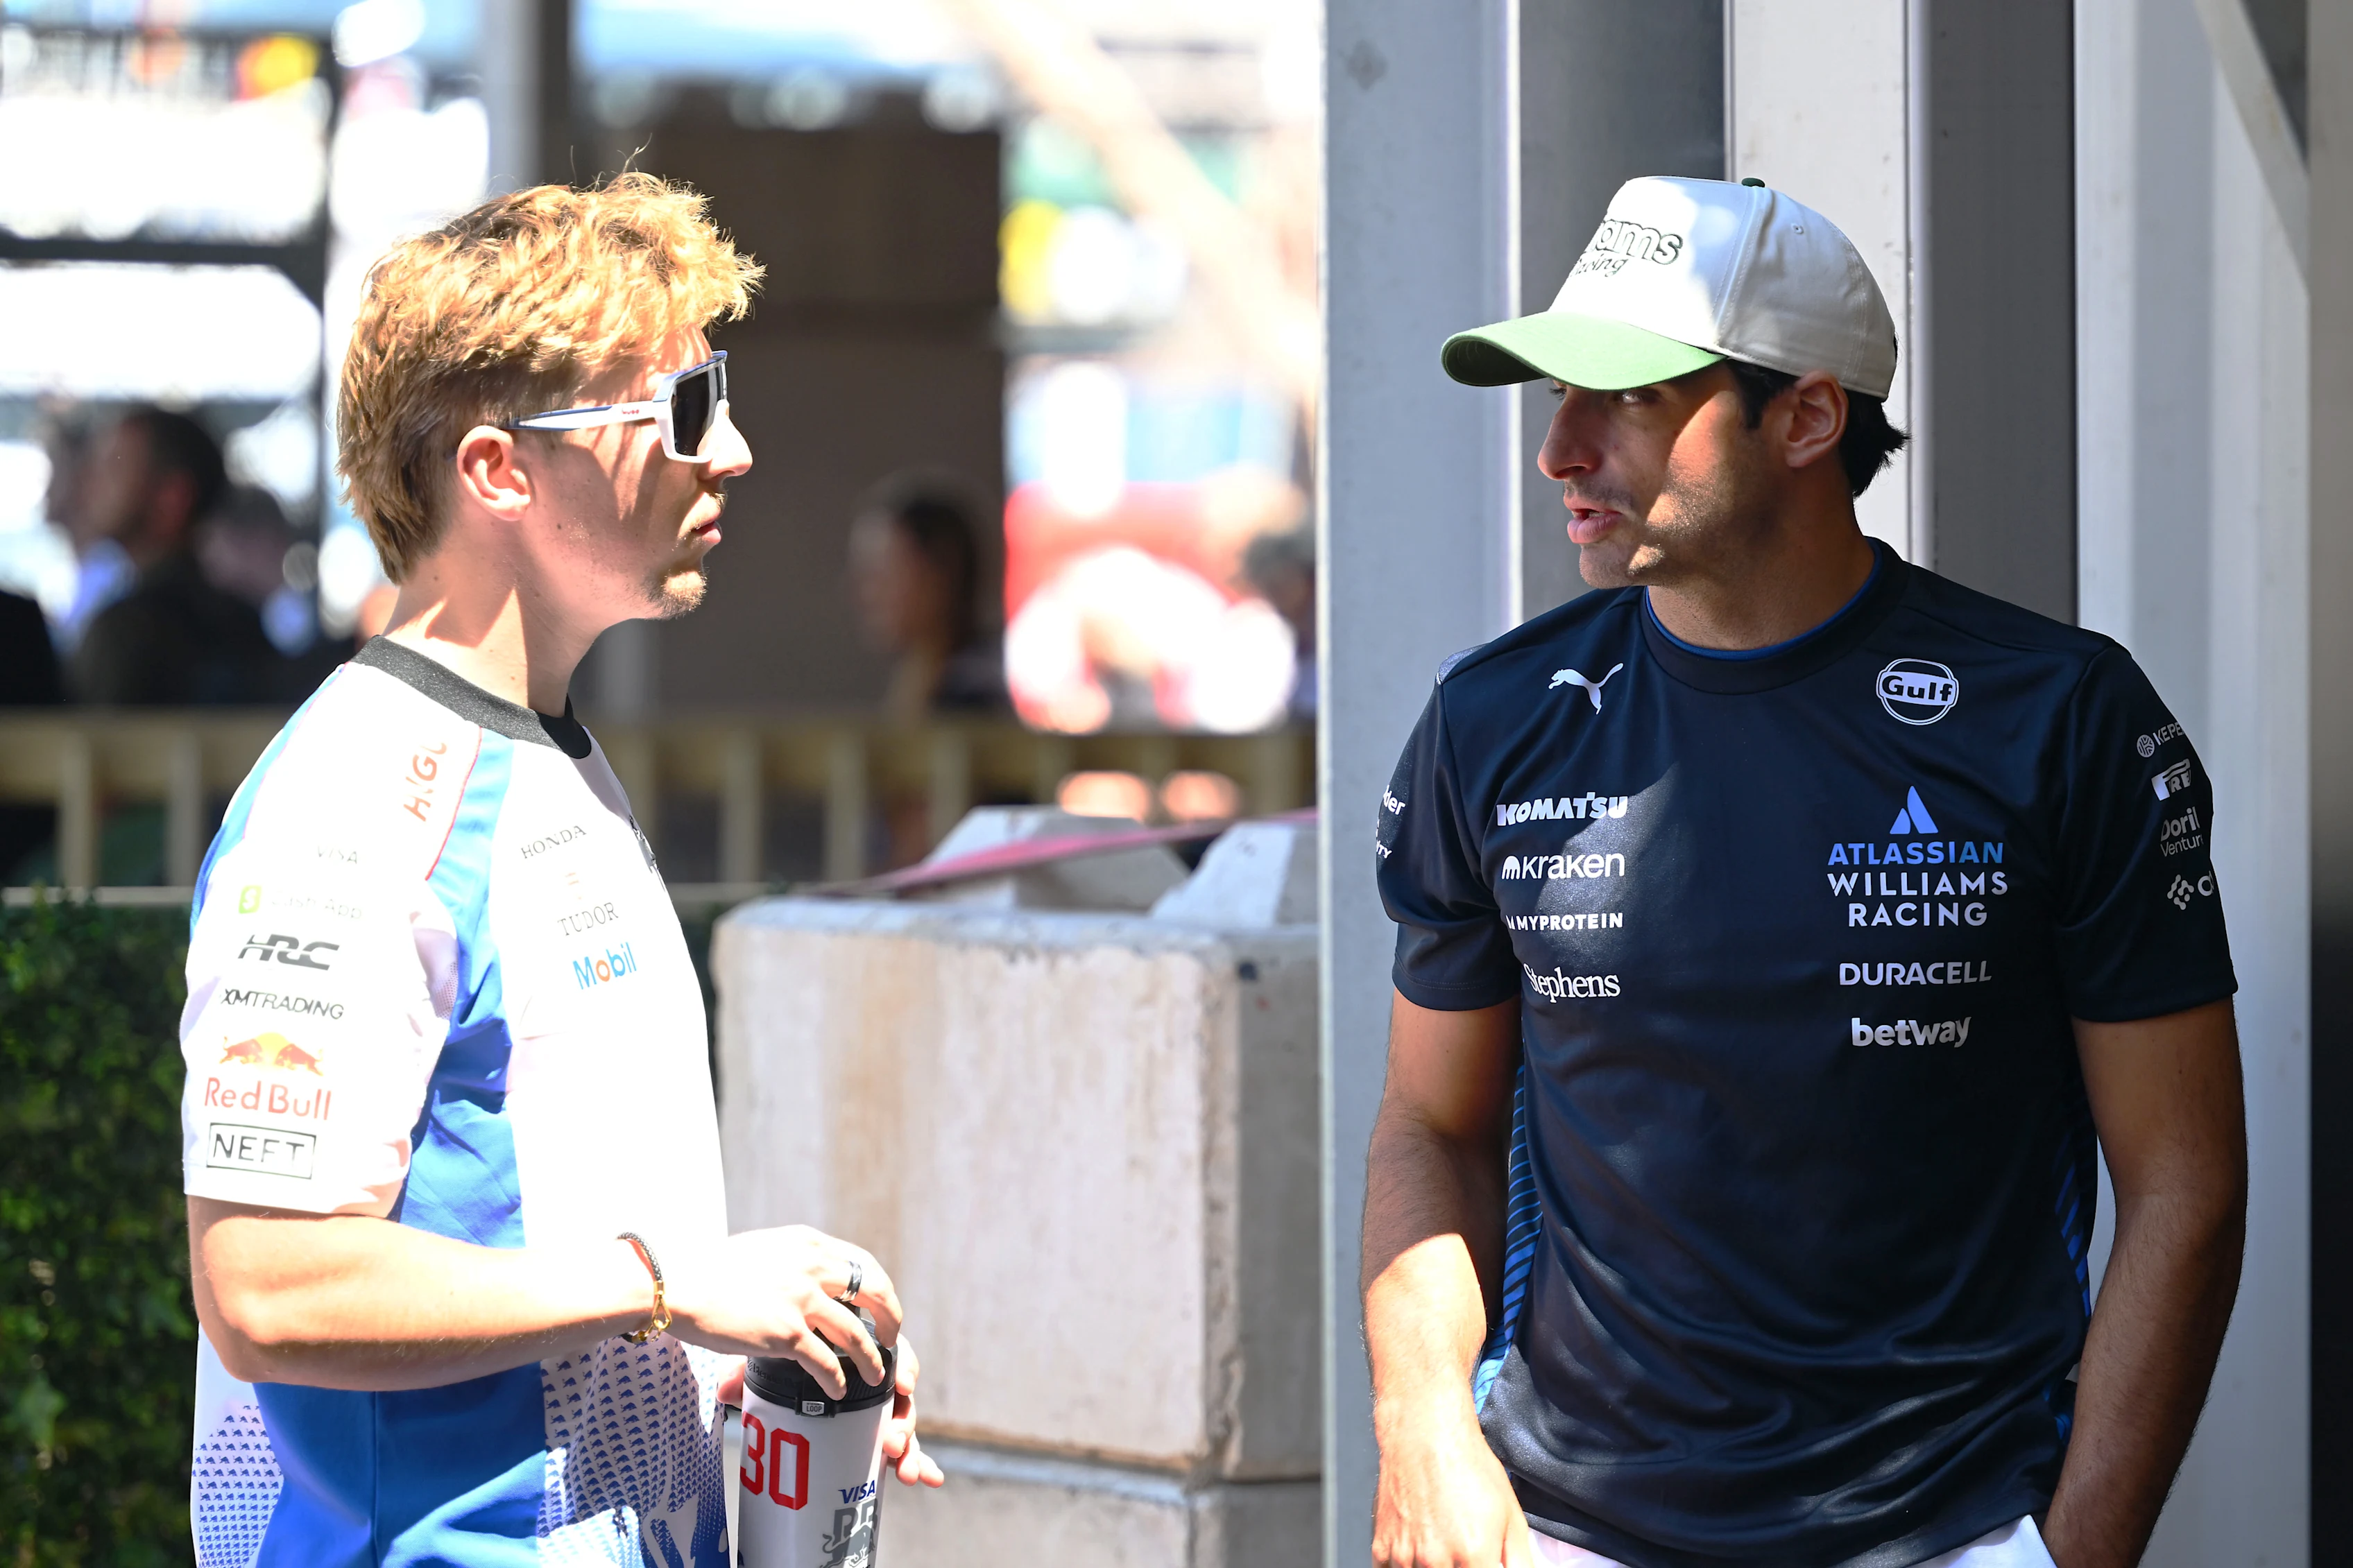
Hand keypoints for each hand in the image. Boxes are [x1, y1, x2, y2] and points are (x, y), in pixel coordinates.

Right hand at [663, 1225, 902, 1398]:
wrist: (676, 1286)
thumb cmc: (707, 1271)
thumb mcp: (759, 1250)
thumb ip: (787, 1261)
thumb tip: (800, 1276)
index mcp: (806, 1243)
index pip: (861, 1261)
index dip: (878, 1287)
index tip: (880, 1304)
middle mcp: (812, 1266)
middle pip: (875, 1291)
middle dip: (890, 1317)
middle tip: (892, 1338)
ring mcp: (802, 1299)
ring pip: (857, 1333)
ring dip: (872, 1358)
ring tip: (877, 1375)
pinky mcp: (786, 1333)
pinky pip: (827, 1362)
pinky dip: (838, 1380)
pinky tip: (838, 1391)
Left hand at [712, 1334, 942, 1488]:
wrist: (783, 1356)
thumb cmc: (783, 1349)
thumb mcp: (767, 1353)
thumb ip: (748, 1367)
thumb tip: (725, 1389)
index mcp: (859, 1344)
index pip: (891, 1351)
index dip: (902, 1367)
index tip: (902, 1385)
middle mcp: (876, 1374)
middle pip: (900, 1393)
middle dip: (903, 1420)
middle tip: (891, 1442)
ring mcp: (879, 1405)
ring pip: (903, 1421)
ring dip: (910, 1446)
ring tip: (905, 1470)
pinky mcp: (879, 1429)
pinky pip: (904, 1443)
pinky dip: (920, 1459)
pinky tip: (928, 1477)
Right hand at [1372, 1402, 1531, 1567]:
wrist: (1425, 1435)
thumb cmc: (1468, 1467)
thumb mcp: (1511, 1514)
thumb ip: (1520, 1561)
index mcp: (1474, 1555)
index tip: (1481, 1562)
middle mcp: (1437, 1561)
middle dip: (1460, 1567)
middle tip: (1461, 1552)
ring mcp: (1405, 1556)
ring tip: (1441, 1546)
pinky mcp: (1381, 1547)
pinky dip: (1406, 1565)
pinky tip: (1419, 1547)